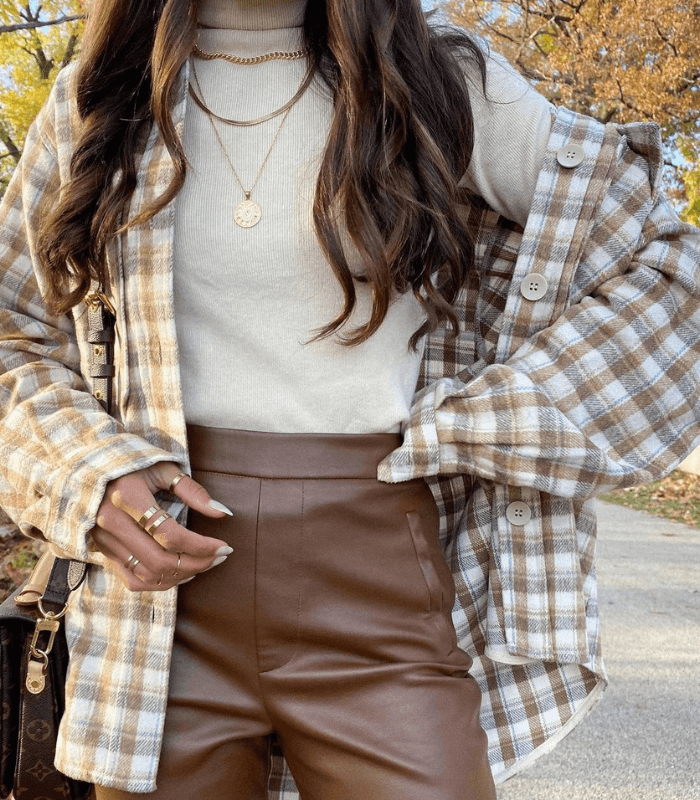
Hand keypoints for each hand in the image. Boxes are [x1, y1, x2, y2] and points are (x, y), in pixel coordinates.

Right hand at [90, 462, 232, 591]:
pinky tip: (181, 574)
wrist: (89, 469)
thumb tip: (222, 513)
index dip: (203, 546)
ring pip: (148, 574)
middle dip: (197, 563)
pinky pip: (132, 579)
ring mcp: (104, 540)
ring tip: (205, 564)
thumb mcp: (162, 468)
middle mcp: (112, 522)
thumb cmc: (131, 464)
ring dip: (181, 575)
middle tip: (220, 556)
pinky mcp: (102, 551)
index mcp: (127, 496)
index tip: (225, 546)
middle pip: (161, 560)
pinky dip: (160, 583)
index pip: (171, 535)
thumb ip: (192, 491)